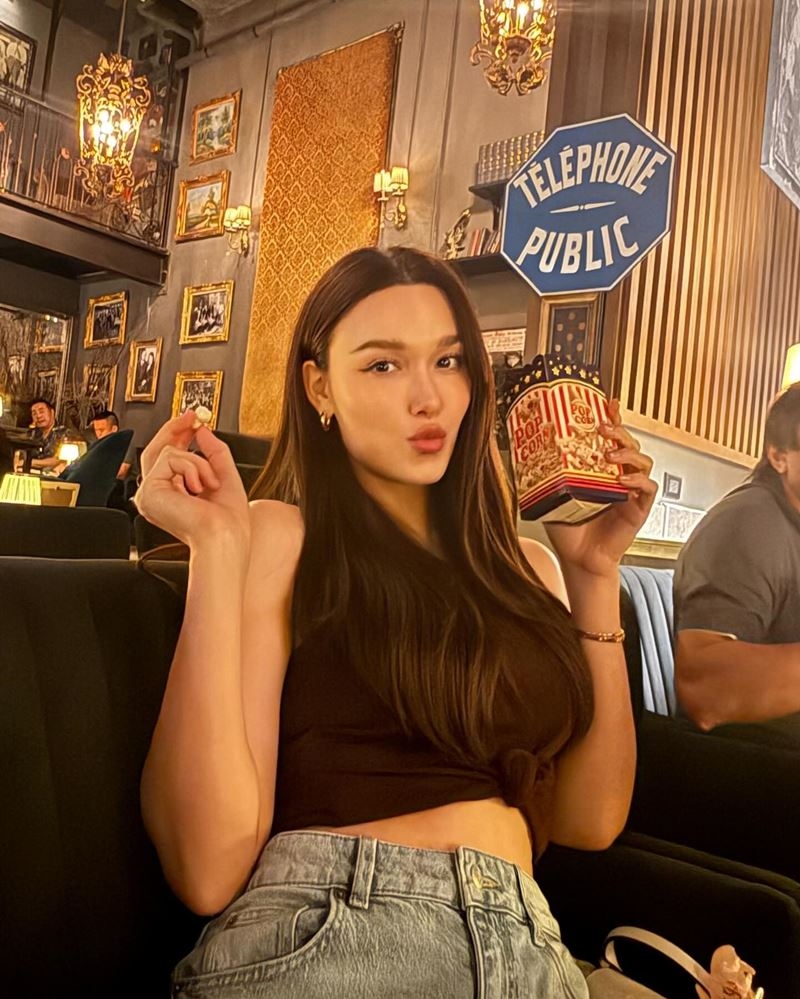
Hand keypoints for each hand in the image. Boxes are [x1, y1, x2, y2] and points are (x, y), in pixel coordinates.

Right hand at [135, 410, 249, 548]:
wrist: (225, 539)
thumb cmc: (228, 523)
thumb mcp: (225, 477)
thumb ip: (214, 452)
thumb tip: (203, 430)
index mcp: (172, 495)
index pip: (167, 458)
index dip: (178, 434)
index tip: (193, 420)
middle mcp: (157, 496)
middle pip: (156, 450)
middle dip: (176, 429)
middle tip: (192, 417)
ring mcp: (150, 494)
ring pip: (168, 452)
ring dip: (198, 462)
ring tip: (210, 482)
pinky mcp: (149, 491)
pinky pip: (170, 458)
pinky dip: (192, 467)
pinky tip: (200, 486)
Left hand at [544, 400, 656, 579]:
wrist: (579, 558)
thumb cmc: (568, 529)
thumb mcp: (551, 495)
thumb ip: (544, 477)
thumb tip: (522, 457)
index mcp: (599, 469)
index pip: (610, 438)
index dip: (612, 418)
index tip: (607, 403)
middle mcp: (618, 475)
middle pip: (629, 443)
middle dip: (619, 431)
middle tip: (604, 428)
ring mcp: (631, 491)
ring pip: (643, 460)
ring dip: (629, 454)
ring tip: (611, 456)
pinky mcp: (639, 508)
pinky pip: (648, 488)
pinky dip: (639, 481)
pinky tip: (624, 481)